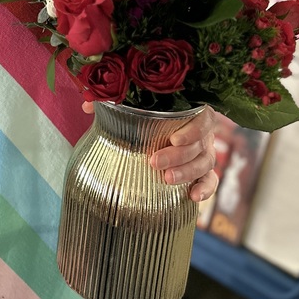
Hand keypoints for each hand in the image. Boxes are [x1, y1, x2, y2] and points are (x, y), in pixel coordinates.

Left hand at [82, 101, 217, 201]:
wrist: (158, 125)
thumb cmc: (146, 110)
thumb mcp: (132, 103)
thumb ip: (113, 101)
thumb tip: (87, 105)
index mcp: (191, 110)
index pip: (201, 118)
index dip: (191, 130)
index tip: (173, 139)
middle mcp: (201, 130)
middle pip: (199, 145)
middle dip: (178, 156)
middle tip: (155, 162)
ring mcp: (204, 150)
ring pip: (204, 163)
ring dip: (187, 172)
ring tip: (167, 179)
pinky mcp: (203, 169)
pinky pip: (210, 180)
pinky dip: (205, 189)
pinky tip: (192, 197)